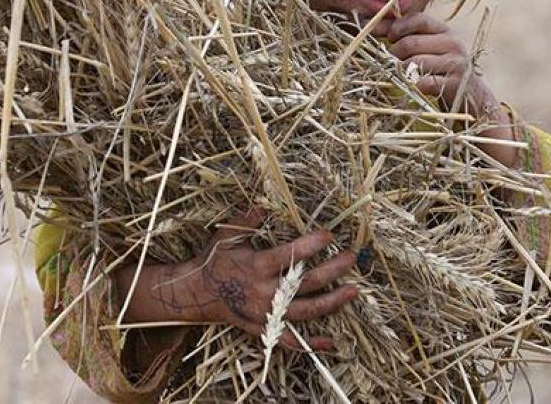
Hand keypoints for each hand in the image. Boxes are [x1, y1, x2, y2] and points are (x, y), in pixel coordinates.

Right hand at [115, 209, 357, 350]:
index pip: (290, 256)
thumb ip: (246, 221)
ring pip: (306, 312)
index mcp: (256, 266)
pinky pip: (290, 341)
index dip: (311, 245)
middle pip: (306, 284)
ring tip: (353, 291)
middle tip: (351, 258)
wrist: (197, 293)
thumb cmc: (214, 260)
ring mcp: (266, 314)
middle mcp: (264, 292)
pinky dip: (312, 344)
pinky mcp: (264, 329)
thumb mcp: (226, 236)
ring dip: (332, 302)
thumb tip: (263, 206)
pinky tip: (333, 342)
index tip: (329, 235)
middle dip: (332, 270)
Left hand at [385, 13, 518, 166]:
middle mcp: (453, 44)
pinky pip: (425, 82)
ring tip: (398, 76)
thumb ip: (411, 37)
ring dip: (400, 71)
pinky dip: (413, 85)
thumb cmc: (444, 72)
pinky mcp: (455, 84)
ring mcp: (456, 63)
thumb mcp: (433, 49)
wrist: (474, 98)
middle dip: (393, 53)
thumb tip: (375, 27)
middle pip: (411, 42)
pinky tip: (412, 86)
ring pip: (415, 62)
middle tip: (388, 62)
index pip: (419, 19)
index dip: (398, 26)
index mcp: (446, 31)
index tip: (389, 37)